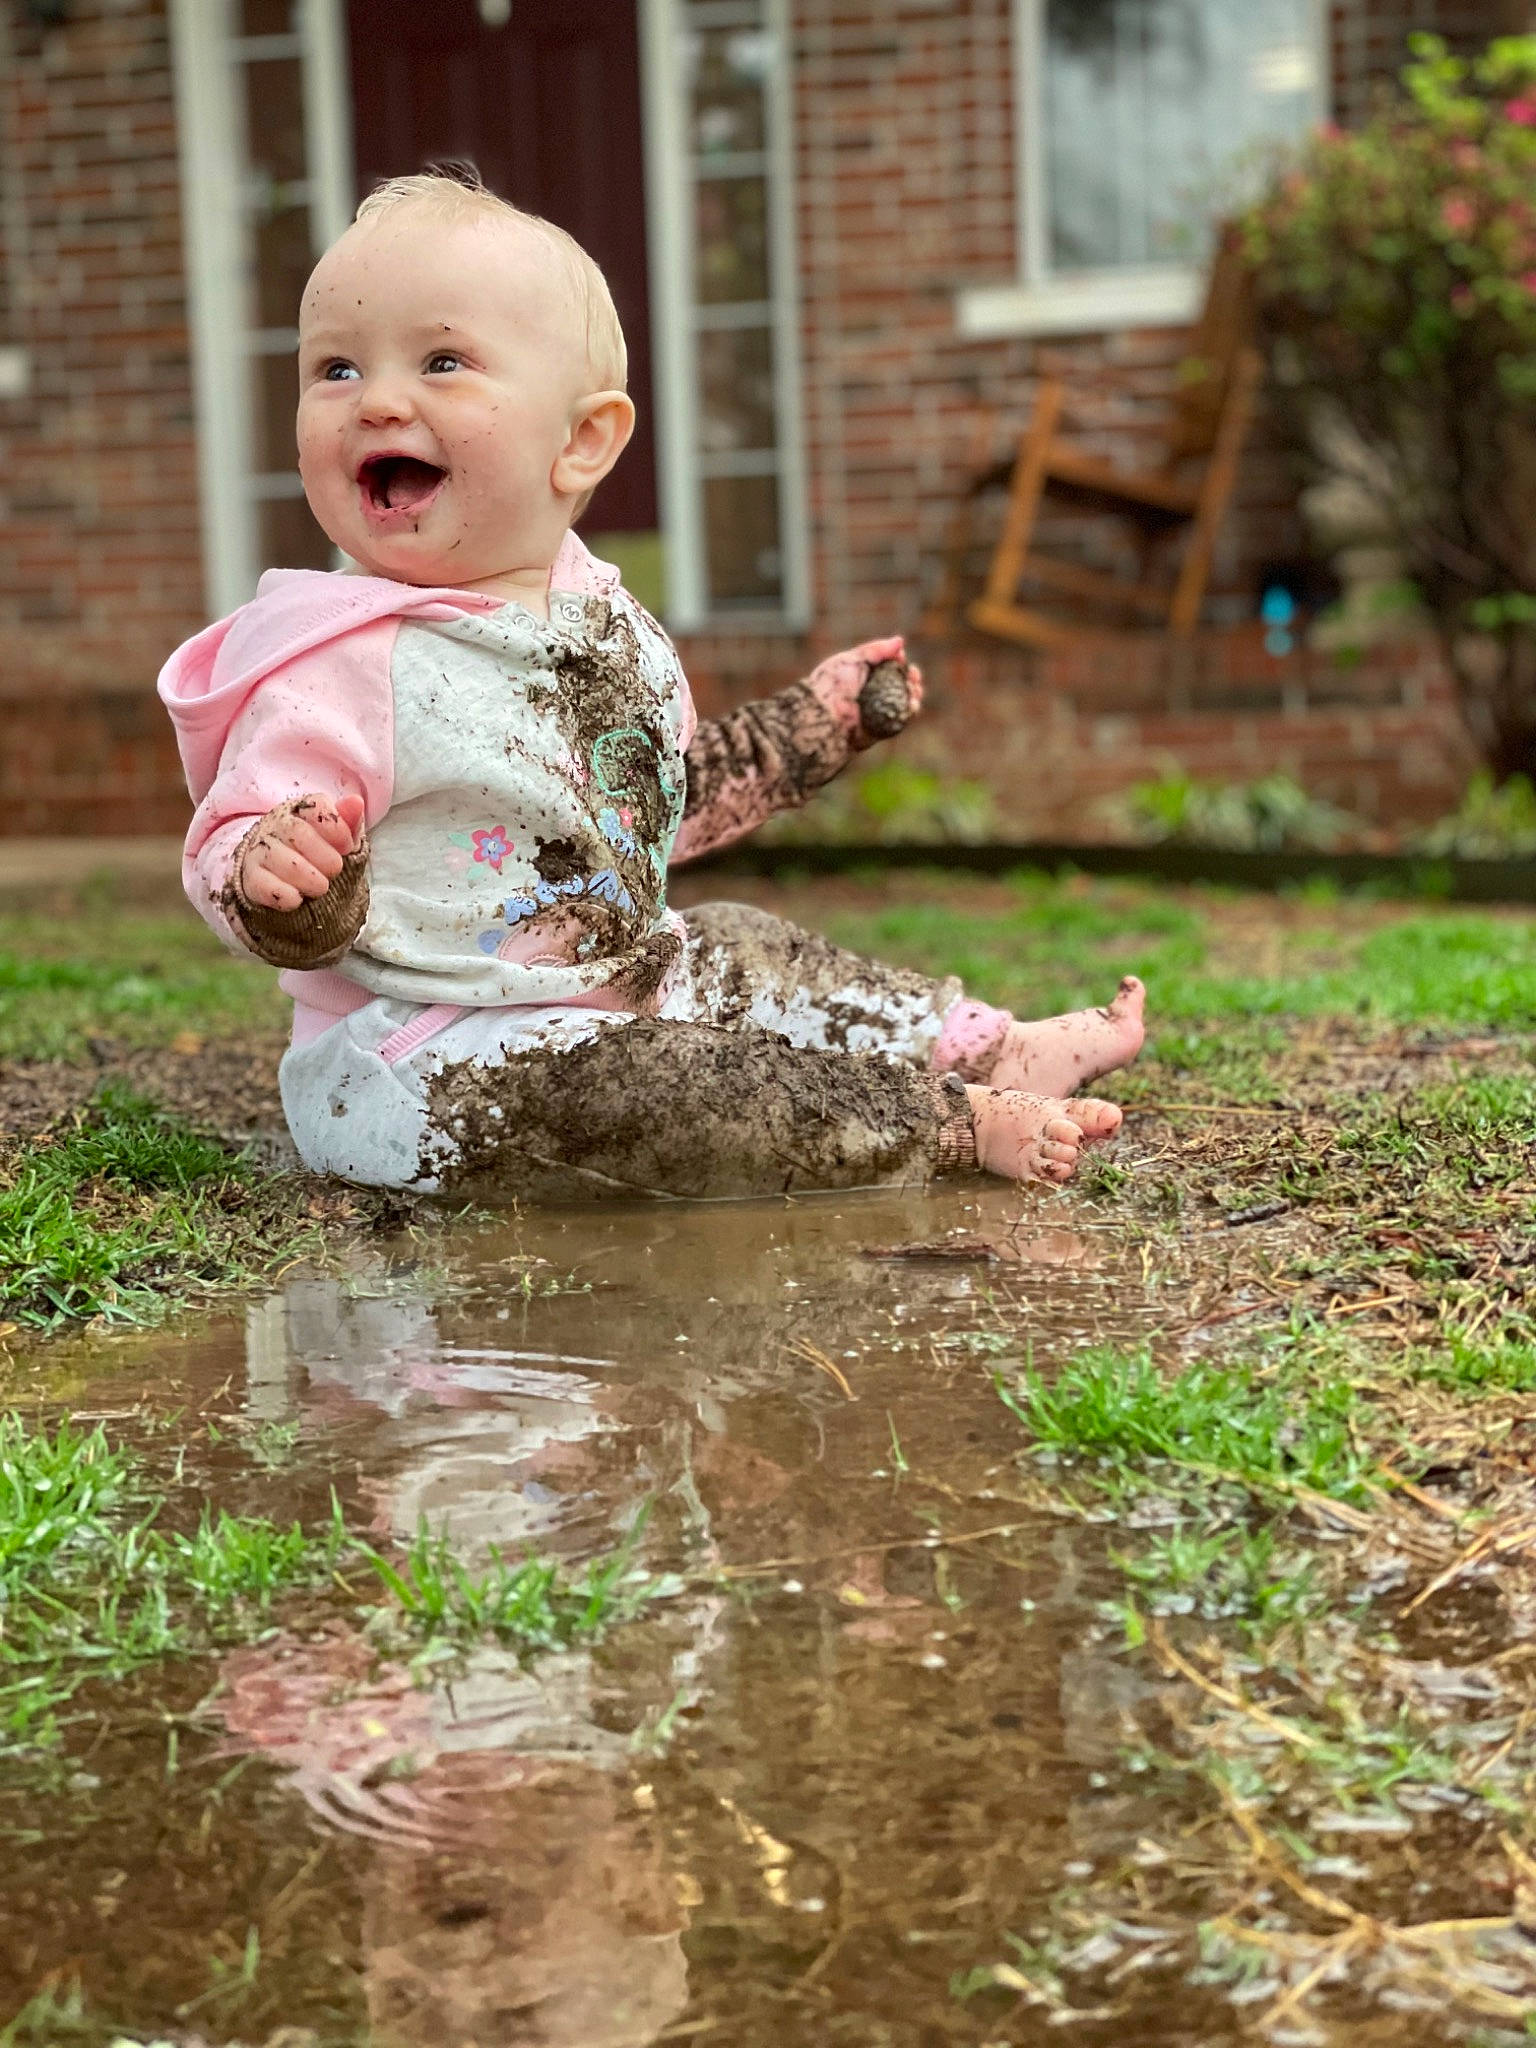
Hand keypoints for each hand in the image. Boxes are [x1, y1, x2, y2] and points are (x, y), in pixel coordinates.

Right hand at [237, 793, 365, 912]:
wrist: (282, 877)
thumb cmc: (317, 853)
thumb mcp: (338, 837)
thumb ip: (349, 821)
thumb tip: (356, 802)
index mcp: (300, 810)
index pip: (317, 807)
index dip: (337, 829)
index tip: (346, 847)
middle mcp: (276, 825)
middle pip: (298, 832)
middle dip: (325, 857)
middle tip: (335, 870)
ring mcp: (261, 850)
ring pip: (281, 859)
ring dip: (307, 878)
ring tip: (320, 887)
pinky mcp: (252, 877)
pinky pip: (264, 885)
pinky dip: (285, 895)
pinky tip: (297, 899)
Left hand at [804, 636, 923, 749]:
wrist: (824, 714)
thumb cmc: (833, 684)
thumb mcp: (853, 659)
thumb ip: (876, 650)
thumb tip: (900, 642)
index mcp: (864, 677)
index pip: (888, 668)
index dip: (899, 662)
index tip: (901, 657)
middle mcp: (872, 694)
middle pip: (900, 685)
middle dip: (911, 678)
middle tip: (913, 675)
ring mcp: (877, 712)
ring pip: (904, 702)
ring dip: (914, 693)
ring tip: (915, 687)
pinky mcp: (881, 728)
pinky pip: (901, 720)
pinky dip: (911, 711)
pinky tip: (913, 703)